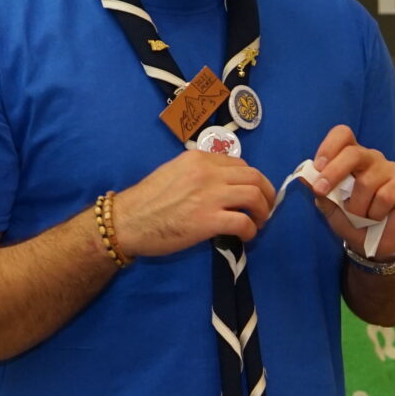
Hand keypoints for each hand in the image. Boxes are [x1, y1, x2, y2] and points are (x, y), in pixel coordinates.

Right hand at [113, 150, 275, 255]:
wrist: (128, 221)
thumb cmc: (147, 200)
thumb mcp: (174, 172)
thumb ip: (199, 173)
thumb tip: (223, 184)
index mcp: (199, 159)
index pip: (240, 164)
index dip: (253, 180)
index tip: (253, 193)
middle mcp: (208, 172)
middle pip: (254, 177)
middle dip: (267, 194)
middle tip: (265, 208)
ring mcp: (210, 196)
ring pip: (255, 196)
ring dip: (263, 212)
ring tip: (259, 223)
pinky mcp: (208, 220)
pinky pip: (244, 222)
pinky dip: (251, 230)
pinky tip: (245, 236)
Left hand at [308, 125, 394, 256]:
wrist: (378, 246)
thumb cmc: (354, 223)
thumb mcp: (332, 209)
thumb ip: (321, 192)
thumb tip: (304, 176)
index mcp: (352, 158)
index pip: (343, 135)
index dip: (329, 146)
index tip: (317, 167)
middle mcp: (372, 158)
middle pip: (353, 153)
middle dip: (333, 172)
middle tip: (320, 190)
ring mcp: (391, 169)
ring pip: (366, 182)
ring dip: (357, 207)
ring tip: (360, 218)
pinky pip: (385, 196)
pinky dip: (375, 213)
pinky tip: (378, 217)